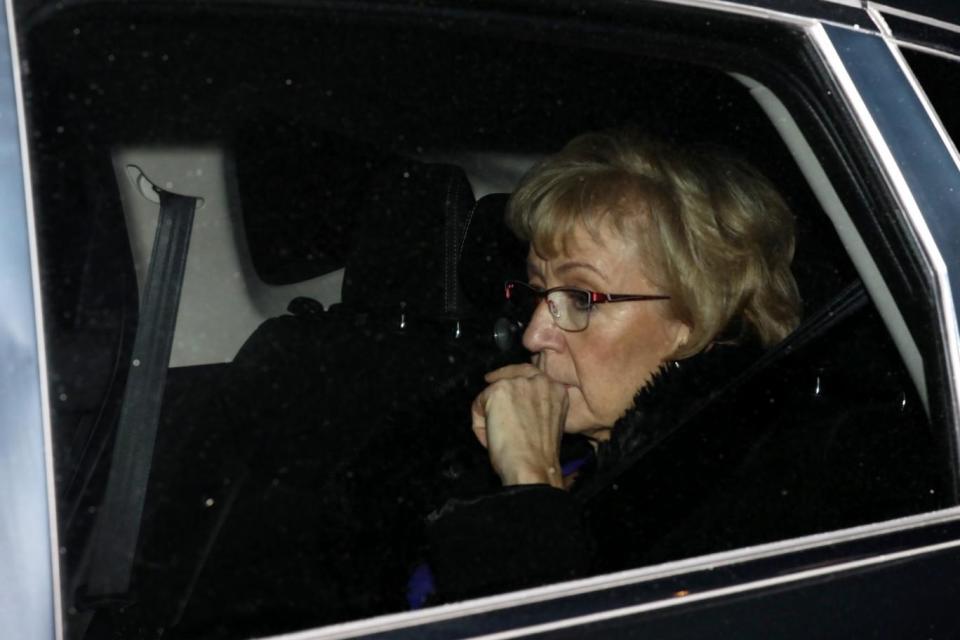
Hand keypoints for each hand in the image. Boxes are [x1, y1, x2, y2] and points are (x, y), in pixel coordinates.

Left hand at [471, 363, 568, 488]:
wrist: (532, 467)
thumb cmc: (539, 456)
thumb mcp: (547, 423)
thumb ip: (535, 407)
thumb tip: (513, 405)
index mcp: (557, 391)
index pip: (532, 374)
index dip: (514, 379)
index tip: (502, 381)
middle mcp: (541, 382)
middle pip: (511, 374)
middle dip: (498, 385)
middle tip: (487, 396)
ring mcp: (520, 384)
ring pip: (494, 391)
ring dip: (489, 413)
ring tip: (497, 438)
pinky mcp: (500, 390)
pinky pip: (478, 403)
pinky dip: (478, 423)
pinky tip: (491, 439)